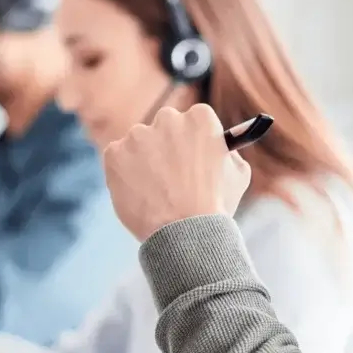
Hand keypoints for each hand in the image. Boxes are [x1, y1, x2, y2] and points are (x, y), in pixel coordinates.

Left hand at [102, 104, 251, 241]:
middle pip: (164, 125)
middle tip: (169, 173)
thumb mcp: (238, 175)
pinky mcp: (114, 153)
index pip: (194, 119)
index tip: (191, 156)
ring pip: (139, 143)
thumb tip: (221, 146)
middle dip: (166, 145)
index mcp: (200, 118)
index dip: (193, 140)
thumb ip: (228, 153)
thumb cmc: (215, 207)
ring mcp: (138, 135)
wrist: (185, 234)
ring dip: (144, 160)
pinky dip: (124, 174)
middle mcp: (168, 119)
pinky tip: (139, 195)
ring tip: (155, 192)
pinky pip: (117, 159)